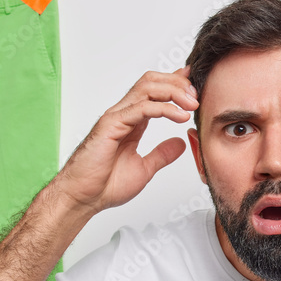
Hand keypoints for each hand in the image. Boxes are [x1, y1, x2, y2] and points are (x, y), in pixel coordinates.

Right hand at [53, 66, 198, 213]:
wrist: (83, 198)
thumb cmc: (104, 185)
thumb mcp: (144, 168)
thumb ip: (161, 154)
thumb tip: (180, 143)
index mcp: (131, 121)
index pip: (154, 92)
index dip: (175, 84)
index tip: (195, 86)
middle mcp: (123, 114)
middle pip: (152, 82)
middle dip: (177, 84)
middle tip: (196, 96)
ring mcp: (116, 117)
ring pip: (147, 88)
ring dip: (173, 92)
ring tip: (191, 104)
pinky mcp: (111, 125)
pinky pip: (141, 108)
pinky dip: (164, 108)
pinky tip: (180, 116)